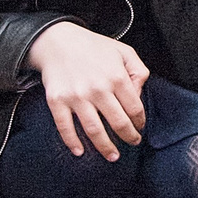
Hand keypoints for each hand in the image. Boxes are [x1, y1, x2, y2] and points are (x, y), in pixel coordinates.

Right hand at [26, 21, 148, 160]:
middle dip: (128, 137)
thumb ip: (138, 72)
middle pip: (118, 123)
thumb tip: (140, 95)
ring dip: (105, 147)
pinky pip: (65, 127)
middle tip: (132, 143)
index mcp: (117, 77)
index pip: (135, 108)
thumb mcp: (124, 52)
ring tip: (113, 156)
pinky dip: (72, 142)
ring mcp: (76, 96)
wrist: (57, 41)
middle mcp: (98, 89)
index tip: (140, 127)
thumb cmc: (93, 47)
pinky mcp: (57, 101)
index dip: (140, 122)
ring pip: (94, 130)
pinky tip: (80, 151)